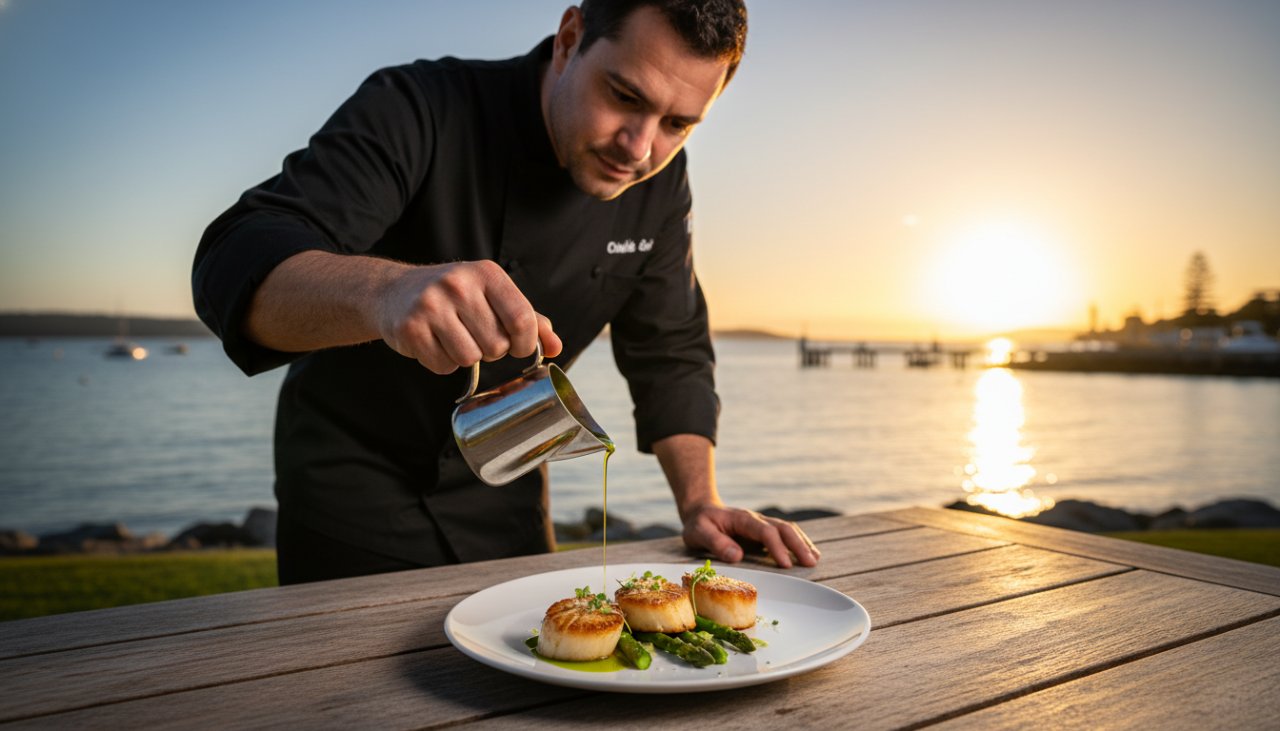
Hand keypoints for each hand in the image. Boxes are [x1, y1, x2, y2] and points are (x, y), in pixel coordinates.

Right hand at [377, 260, 561, 373]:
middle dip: (491, 350)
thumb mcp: (491, 296)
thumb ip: (528, 319)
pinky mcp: (410, 328)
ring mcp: (431, 305)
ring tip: (452, 337)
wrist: (392, 291)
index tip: (519, 346)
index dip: (526, 343)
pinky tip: (433, 342)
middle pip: (497, 345)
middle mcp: (459, 285)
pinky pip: (442, 366)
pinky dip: (442, 363)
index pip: (522, 319)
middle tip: (474, 334)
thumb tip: (557, 347)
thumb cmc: (453, 297)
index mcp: (486, 273)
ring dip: (465, 358)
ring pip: (470, 359)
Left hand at [681, 504, 820, 568]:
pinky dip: (798, 542)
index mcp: (742, 519)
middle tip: (810, 563)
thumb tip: (737, 556)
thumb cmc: (699, 524)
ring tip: (814, 559)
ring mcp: (762, 524)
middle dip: (798, 545)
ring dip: (802, 543)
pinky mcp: (764, 532)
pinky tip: (807, 553)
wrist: (701, 511)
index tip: (785, 564)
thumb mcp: (698, 532)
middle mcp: (756, 519)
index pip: (764, 531)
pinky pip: (785, 535)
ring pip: (788, 529)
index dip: (776, 547)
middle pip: (783, 528)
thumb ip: (716, 543)